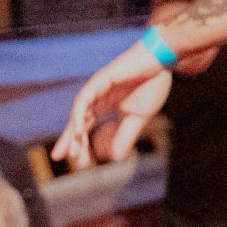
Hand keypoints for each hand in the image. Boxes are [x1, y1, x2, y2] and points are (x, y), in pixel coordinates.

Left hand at [52, 41, 164, 166]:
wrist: (162, 63)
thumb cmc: (152, 86)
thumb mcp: (138, 119)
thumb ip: (125, 136)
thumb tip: (114, 158)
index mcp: (105, 105)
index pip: (87, 126)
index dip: (81, 143)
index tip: (79, 163)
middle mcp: (97, 97)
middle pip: (78, 121)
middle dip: (70, 140)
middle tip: (64, 159)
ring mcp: (97, 88)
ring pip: (79, 113)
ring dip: (74, 133)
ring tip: (73, 152)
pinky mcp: (100, 80)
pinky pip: (85, 100)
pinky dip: (80, 116)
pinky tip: (79, 132)